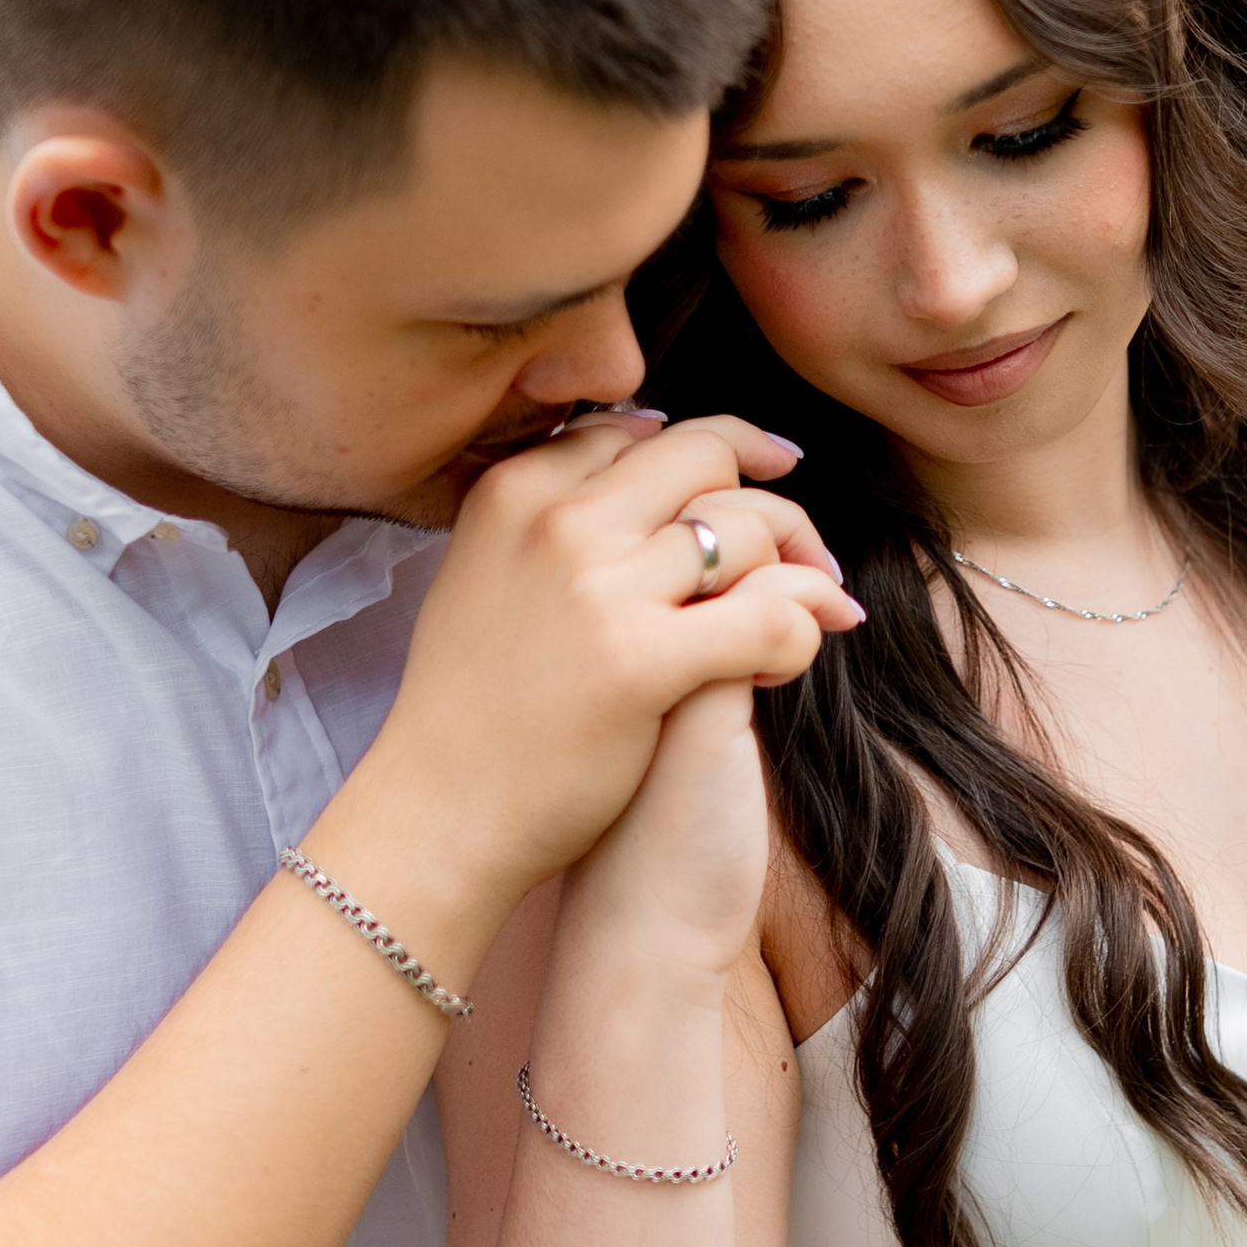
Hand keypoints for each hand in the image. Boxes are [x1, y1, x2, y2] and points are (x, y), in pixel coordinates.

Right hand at [368, 414, 859, 929]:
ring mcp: (600, 588)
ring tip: (806, 615)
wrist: (440, 814)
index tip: (755, 484)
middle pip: (707, 457)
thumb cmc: (472, 709)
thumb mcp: (486, 573)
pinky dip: (800, 631)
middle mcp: (558, 523)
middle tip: (806, 550)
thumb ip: (554, 513)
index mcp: (516, 493)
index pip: (644, 432)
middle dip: (772, 495)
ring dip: (799, 569)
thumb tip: (648, 436)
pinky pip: (768, 615)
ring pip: (748, 528)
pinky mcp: (642, 660)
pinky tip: (789, 661)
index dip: (715, 455)